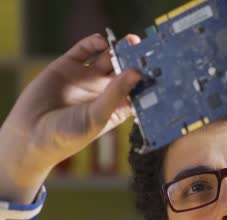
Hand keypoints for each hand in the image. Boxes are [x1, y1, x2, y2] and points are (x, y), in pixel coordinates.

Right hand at [0, 34, 141, 202]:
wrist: (29, 135)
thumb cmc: (68, 136)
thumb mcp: (97, 116)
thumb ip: (116, 93)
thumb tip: (137, 72)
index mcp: (116, 106)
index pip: (137, 89)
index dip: (148, 79)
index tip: (161, 69)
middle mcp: (103, 90)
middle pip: (125, 70)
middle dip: (136, 60)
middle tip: (147, 50)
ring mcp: (86, 77)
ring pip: (108, 58)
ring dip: (119, 49)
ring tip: (130, 42)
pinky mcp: (68, 67)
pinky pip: (84, 50)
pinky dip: (93, 43)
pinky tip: (101, 42)